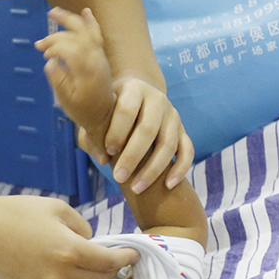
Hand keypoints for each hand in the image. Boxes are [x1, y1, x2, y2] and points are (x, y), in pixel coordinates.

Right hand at [0, 195, 139, 278]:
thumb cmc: (16, 213)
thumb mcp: (57, 208)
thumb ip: (82, 227)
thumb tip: (91, 243)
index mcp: (69, 250)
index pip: (110, 262)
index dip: (127, 258)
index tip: (134, 254)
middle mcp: (60, 275)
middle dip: (113, 271)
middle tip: (115, 260)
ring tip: (94, 269)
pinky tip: (69, 275)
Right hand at [36, 7, 114, 133]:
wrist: (104, 114)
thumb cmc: (83, 110)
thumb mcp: (67, 100)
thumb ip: (58, 80)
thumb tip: (49, 62)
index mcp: (86, 71)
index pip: (70, 49)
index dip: (54, 48)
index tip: (44, 55)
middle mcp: (95, 59)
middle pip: (76, 37)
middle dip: (56, 36)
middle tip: (40, 43)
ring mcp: (99, 56)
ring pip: (86, 31)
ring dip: (69, 20)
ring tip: (54, 12)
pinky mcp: (100, 55)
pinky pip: (96, 34)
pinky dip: (90, 22)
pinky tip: (85, 11)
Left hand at [87, 75, 193, 192]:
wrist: (135, 97)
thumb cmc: (108, 111)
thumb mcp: (96, 115)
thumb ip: (91, 135)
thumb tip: (103, 159)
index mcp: (134, 90)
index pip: (126, 110)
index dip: (117, 131)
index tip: (108, 151)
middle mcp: (157, 100)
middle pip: (148, 129)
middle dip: (133, 156)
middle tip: (118, 178)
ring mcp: (173, 116)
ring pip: (168, 143)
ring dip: (153, 169)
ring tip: (136, 188)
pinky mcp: (183, 131)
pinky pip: (187, 150)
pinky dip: (180, 168)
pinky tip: (169, 186)